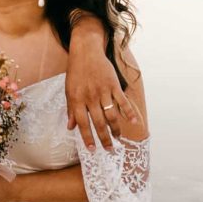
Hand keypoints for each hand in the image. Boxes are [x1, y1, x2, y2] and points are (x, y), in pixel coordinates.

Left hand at [66, 29, 135, 150]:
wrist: (86, 52)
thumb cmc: (76, 73)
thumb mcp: (69, 91)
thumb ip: (70, 109)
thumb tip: (70, 127)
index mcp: (77, 100)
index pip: (82, 124)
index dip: (87, 138)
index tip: (92, 150)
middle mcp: (90, 97)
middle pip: (98, 123)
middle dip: (104, 138)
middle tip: (109, 150)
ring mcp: (103, 91)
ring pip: (111, 115)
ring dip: (116, 128)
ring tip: (118, 138)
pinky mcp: (113, 85)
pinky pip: (122, 101)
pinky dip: (129, 112)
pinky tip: (134, 122)